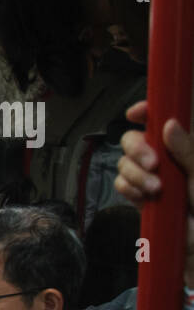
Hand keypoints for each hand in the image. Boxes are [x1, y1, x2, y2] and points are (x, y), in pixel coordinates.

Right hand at [114, 101, 193, 285]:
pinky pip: (122, 184)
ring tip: (155, 191)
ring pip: (125, 163)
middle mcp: (168, 160)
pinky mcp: (142, 198)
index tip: (136, 114)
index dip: (147, 112)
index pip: (163, 120)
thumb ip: (188, 152)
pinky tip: (143, 198)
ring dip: (134, 175)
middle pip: (134, 139)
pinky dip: (128, 189)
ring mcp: (154, 178)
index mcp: (185, 151)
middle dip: (137, 149)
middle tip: (152, 164)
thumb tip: (169, 125)